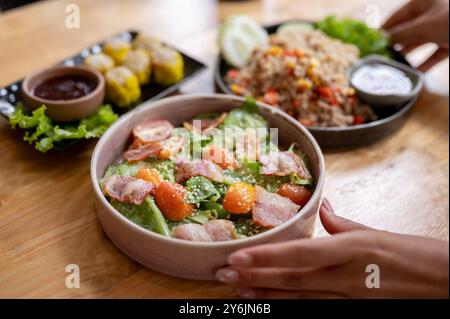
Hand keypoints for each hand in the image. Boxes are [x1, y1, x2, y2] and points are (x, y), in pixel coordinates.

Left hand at [216, 198, 448, 297]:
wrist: (449, 282)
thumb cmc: (418, 255)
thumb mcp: (378, 232)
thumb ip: (345, 224)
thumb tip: (322, 210)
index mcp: (352, 248)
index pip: (300, 253)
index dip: (267, 256)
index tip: (237, 257)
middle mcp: (347, 275)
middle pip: (293, 279)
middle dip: (256, 277)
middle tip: (223, 275)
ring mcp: (351, 297)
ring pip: (301, 298)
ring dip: (268, 295)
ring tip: (238, 292)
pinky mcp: (356, 308)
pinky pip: (318, 308)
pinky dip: (293, 306)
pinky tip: (274, 303)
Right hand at [383, 0, 448, 71]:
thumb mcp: (423, 27)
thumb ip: (401, 34)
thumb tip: (381, 40)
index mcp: (422, 3)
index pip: (396, 17)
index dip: (383, 30)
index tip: (370, 43)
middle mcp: (430, 15)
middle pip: (406, 32)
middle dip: (394, 45)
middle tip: (379, 58)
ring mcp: (440, 29)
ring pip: (418, 44)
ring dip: (406, 56)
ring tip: (393, 67)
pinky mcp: (448, 43)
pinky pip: (432, 55)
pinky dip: (423, 64)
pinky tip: (413, 74)